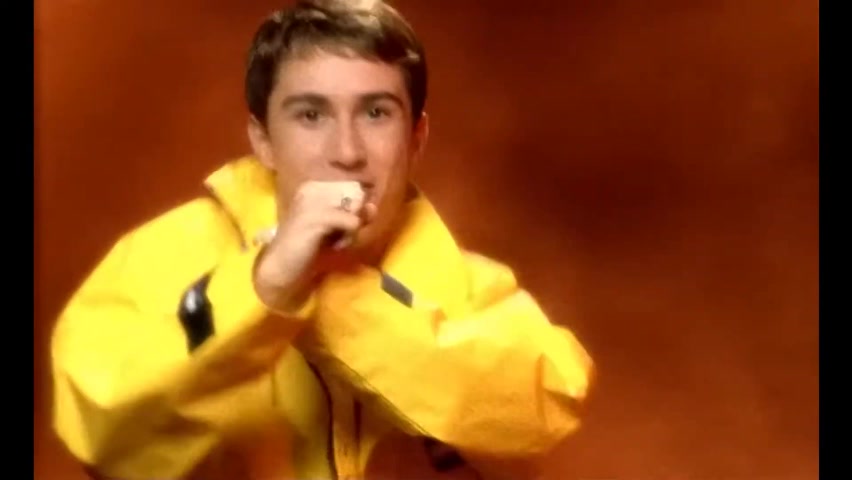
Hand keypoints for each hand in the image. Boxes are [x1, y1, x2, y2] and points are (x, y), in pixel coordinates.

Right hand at [253, 181, 374, 313]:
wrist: (281, 269)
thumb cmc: (308, 249)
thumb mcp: (335, 228)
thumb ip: (355, 215)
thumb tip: (372, 207)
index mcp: (314, 187)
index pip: (353, 188)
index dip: (354, 210)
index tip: (339, 229)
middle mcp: (312, 188)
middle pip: (356, 195)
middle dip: (354, 218)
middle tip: (338, 237)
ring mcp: (312, 201)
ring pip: (355, 208)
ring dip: (351, 230)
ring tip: (335, 242)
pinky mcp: (315, 218)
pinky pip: (351, 222)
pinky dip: (348, 238)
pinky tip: (335, 247)